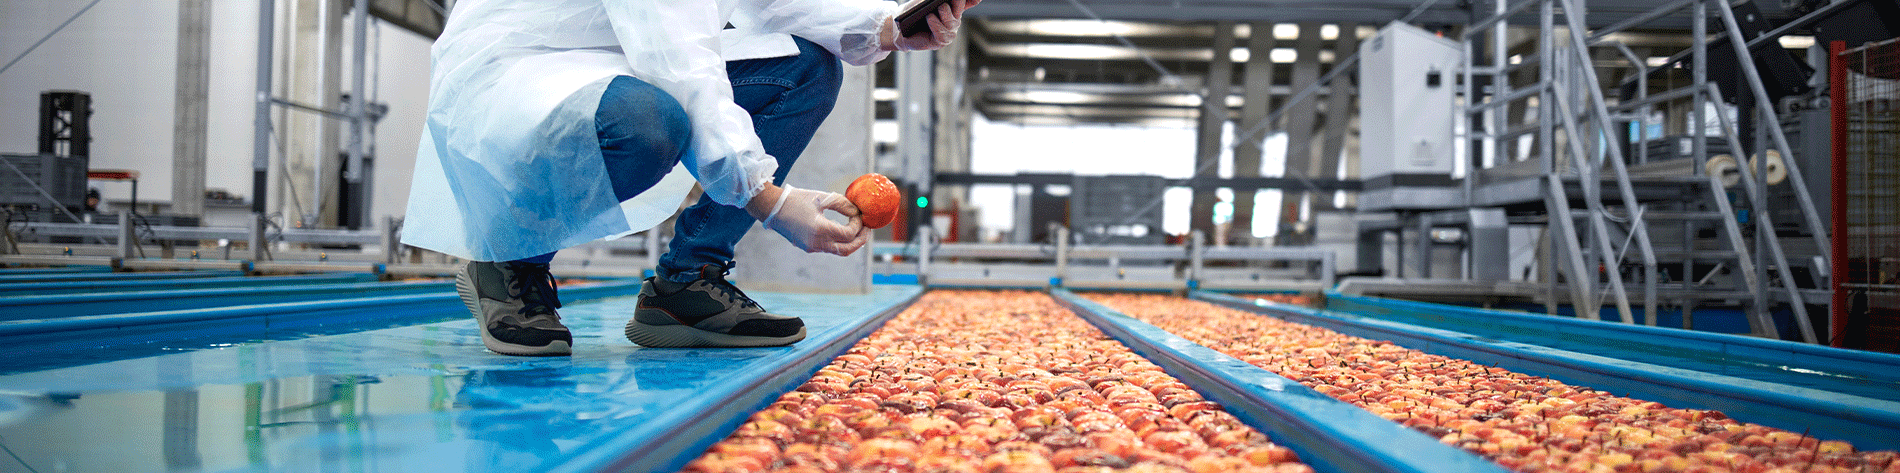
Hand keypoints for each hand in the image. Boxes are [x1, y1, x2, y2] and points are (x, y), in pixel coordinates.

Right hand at [752, 184, 869, 255]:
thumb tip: (857, 212)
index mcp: (819, 229)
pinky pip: (829, 248)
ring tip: (859, 231)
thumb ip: (842, 204)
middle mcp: (816, 242)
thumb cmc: (796, 199)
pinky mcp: (808, 247)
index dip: (858, 225)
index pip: (848, 234)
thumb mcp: (821, 198)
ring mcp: (812, 247)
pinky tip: (844, 231)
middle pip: (847, 249)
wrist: (772, 208)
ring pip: (839, 251)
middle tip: (868, 230)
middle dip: (861, 240)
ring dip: (851, 243)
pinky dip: (840, 242)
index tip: (859, 214)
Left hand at [887, 0, 979, 50]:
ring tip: (930, 12)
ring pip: (952, 21)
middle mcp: (955, 19)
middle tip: (942, 2)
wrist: (901, 28)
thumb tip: (944, 0)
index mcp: (954, 7)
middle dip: (956, 1)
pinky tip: (929, 17)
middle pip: (960, 8)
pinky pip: (942, 33)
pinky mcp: (941, 41)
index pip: (969, 1)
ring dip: (942, 13)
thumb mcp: (926, 1)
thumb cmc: (913, 12)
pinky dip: (935, 24)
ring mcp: (950, 31)